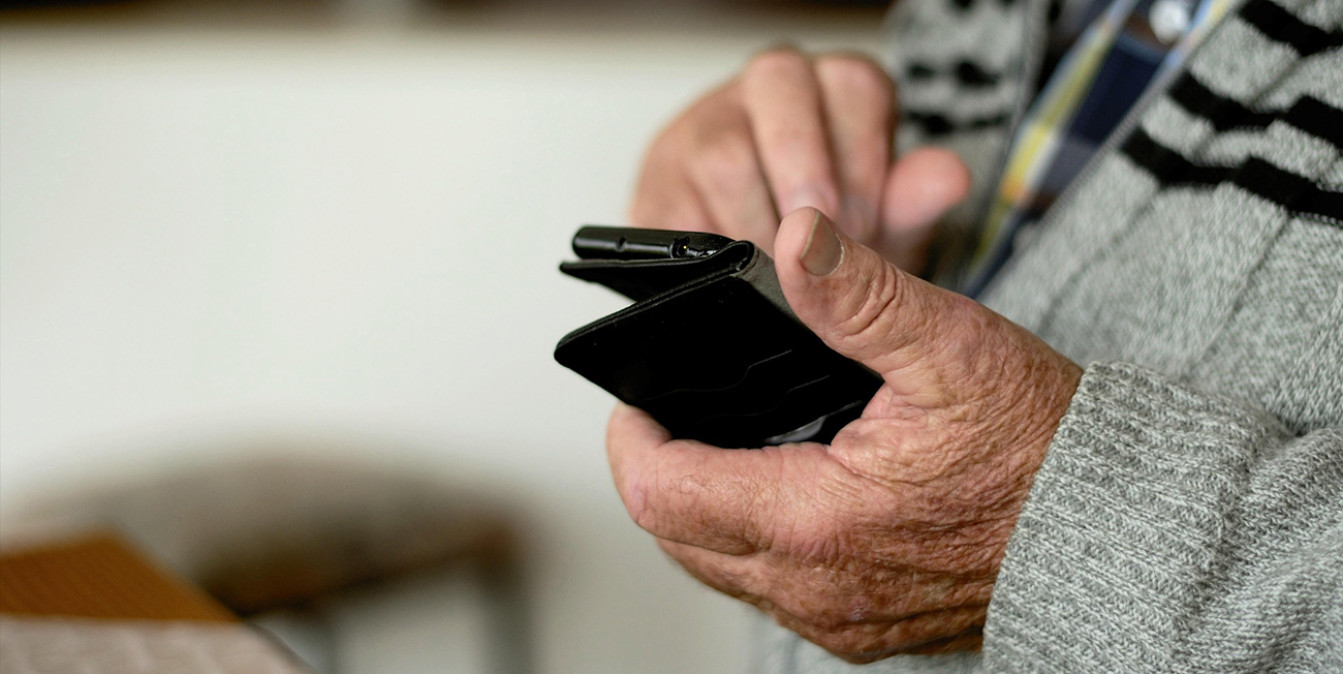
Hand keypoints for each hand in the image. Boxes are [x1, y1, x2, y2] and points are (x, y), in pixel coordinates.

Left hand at [606, 209, 1081, 660]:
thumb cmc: (1045, 449)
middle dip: (660, 472)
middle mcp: (815, 589)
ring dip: (702, 509)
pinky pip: (771, 591)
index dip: (632, 439)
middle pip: (677, 538)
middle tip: (673, 413)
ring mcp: (837, 618)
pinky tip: (780, 490)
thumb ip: (862, 297)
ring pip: (719, 569)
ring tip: (720, 442)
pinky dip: (752, 542)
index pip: (661, 493)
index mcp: (816, 522)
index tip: (638, 398)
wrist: (1117, 535)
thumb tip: (795, 241)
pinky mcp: (861, 629)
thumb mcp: (954, 350)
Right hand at [629, 48, 969, 273]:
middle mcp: (763, 94)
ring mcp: (700, 131)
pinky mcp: (655, 188)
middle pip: (777, 85)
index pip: (852, 83)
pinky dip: (709, 255)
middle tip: (819, 244)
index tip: (865, 222)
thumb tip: (947, 178)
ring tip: (783, 277)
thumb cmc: (833, 246)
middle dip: (804, 170)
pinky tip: (735, 281)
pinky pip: (671, 211)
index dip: (862, 154)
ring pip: (719, 149)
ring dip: (757, 221)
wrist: (768, 291)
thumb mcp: (885, 229)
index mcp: (832, 89)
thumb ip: (913, 205)